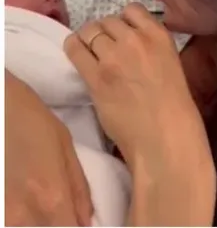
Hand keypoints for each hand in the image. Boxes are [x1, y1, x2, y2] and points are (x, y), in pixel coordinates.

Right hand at [5, 71, 92, 225]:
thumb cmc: (28, 119)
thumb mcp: (64, 147)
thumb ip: (78, 189)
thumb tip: (87, 221)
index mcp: (52, 199)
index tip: (80, 223)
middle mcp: (23, 215)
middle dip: (58, 225)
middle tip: (61, 211)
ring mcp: (1, 214)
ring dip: (37, 222)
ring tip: (40, 200)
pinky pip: (10, 220)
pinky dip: (20, 218)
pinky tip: (23, 202)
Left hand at [63, 3, 210, 171]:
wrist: (164, 134)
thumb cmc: (173, 105)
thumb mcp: (171, 63)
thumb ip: (150, 47)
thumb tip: (127, 42)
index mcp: (160, 36)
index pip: (132, 9)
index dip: (124, 21)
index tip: (123, 34)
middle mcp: (136, 40)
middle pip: (108, 20)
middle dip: (105, 32)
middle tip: (106, 48)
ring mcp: (113, 58)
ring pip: (89, 31)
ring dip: (89, 41)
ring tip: (93, 55)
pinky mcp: (95, 77)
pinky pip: (74, 49)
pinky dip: (74, 48)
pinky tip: (79, 57)